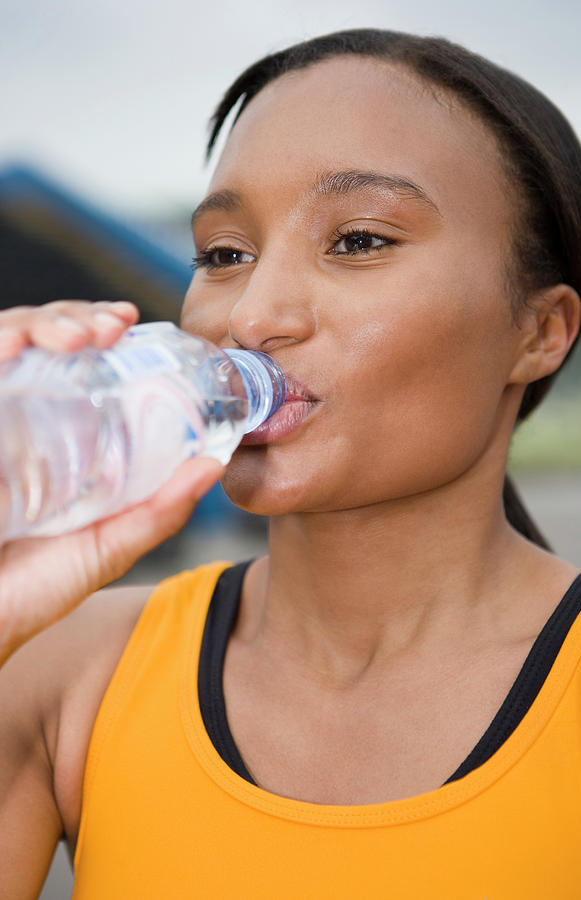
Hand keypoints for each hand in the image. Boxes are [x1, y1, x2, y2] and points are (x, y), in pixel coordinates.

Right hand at [0, 301, 224, 663]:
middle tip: (110, 327)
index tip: (129, 322)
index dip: (95, 328)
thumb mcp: (107, 546)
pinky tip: (12, 348)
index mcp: (53, 435)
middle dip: (72, 317)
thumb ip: (158, 512)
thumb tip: (214, 464)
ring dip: (38, 324)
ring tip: (79, 337)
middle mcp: (13, 418)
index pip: (70, 360)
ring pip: (3, 341)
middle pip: (36, 341)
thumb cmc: (31, 591)